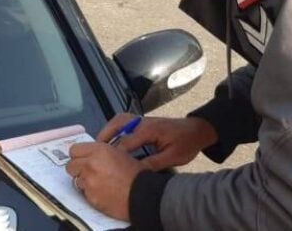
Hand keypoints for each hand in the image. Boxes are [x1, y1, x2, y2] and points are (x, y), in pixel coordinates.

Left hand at [66, 142, 144, 221]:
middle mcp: (90, 163)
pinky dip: (90, 193)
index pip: (74, 149)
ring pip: (76, 179)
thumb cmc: (135, 174)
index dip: (78, 155)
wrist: (142, 194)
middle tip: (87, 172)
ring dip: (84, 181)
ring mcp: (89, 181)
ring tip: (98, 183)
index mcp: (99, 150)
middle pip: (70, 165)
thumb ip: (101, 152)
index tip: (82, 158)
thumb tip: (91, 154)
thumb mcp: (120, 153)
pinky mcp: (90, 196)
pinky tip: (102, 192)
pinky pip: (83, 193)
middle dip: (77, 168)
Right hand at [98, 113, 217, 170]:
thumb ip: (154, 163)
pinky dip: (114, 128)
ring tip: (98, 145)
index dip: (115, 153)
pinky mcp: (143, 121)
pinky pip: (123, 121)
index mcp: (150, 130)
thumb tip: (136, 172)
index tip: (104, 163)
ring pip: (119, 120)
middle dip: (105, 136)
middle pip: (118, 124)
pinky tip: (110, 140)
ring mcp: (142, 119)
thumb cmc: (186, 143)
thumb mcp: (173, 157)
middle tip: (94, 150)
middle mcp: (143, 122)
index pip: (126, 142)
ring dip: (107, 130)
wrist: (197, 130)